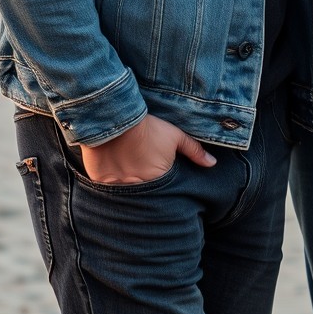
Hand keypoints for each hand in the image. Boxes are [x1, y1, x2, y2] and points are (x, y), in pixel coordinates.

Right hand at [79, 114, 215, 184]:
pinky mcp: (100, 181)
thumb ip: (194, 151)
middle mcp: (137, 188)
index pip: (162, 192)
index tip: (158, 178)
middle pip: (143, 196)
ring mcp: (117, 187)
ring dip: (127, 188)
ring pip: (124, 195)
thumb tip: (212, 163)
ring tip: (128, 176)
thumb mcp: (175, 136)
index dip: (161, 186)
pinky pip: (107, 190)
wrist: (117, 118)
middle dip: (145, 189)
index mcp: (157, 180)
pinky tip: (113, 173)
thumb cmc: (148, 127)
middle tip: (142, 177)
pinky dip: (110, 184)